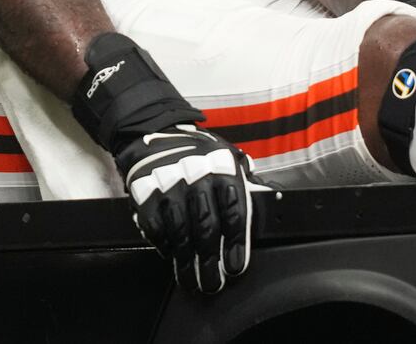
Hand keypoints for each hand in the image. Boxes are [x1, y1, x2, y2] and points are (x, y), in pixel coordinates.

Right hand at [118, 124, 270, 293]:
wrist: (155, 132)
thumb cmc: (198, 152)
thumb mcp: (227, 157)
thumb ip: (246, 182)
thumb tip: (271, 202)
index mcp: (223, 167)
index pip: (234, 211)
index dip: (236, 244)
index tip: (234, 267)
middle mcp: (197, 175)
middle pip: (207, 227)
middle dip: (211, 260)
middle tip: (213, 282)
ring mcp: (169, 184)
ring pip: (181, 232)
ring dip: (187, 261)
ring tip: (191, 279)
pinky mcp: (145, 193)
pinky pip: (156, 228)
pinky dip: (164, 246)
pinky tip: (171, 254)